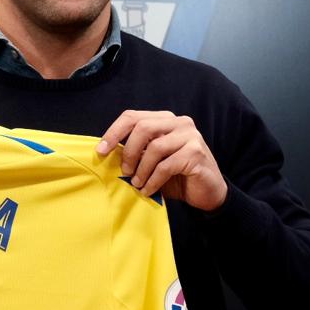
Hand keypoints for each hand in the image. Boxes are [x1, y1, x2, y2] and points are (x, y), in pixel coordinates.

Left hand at [96, 110, 227, 211]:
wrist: (208, 193)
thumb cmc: (177, 176)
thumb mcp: (152, 161)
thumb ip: (137, 152)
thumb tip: (108, 153)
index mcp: (165, 119)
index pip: (133, 116)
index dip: (114, 132)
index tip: (101, 150)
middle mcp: (179, 122)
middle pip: (142, 128)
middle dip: (128, 152)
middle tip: (125, 171)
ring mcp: (190, 136)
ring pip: (155, 147)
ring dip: (141, 170)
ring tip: (137, 184)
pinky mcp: (196, 153)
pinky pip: (166, 166)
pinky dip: (153, 180)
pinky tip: (148, 190)